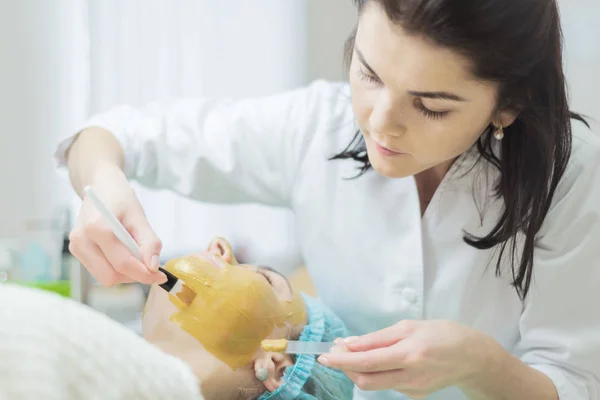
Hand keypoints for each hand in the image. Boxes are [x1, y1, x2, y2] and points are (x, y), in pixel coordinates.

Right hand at [69, 163, 165, 285]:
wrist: (101, 187)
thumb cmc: (121, 199)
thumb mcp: (139, 217)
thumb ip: (149, 242)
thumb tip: (153, 267)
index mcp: (97, 228)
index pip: (122, 263)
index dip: (144, 274)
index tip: (161, 277)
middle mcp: (81, 240)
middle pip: (112, 276)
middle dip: (133, 275)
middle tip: (148, 264)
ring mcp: (76, 246)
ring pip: (105, 277)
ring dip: (125, 273)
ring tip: (134, 253)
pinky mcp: (76, 251)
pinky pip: (100, 271)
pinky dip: (115, 268)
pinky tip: (122, 252)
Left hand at [318, 320, 493, 398]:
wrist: (473, 357)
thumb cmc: (442, 334)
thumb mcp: (409, 327)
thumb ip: (378, 338)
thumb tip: (350, 344)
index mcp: (409, 354)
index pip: (366, 362)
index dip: (341, 360)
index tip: (325, 355)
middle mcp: (409, 377)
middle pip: (365, 381)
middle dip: (345, 368)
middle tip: (335, 353)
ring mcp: (412, 390)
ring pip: (374, 384)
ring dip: (357, 370)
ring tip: (353, 353)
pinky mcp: (414, 395)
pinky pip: (387, 384)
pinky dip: (374, 372)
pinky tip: (376, 360)